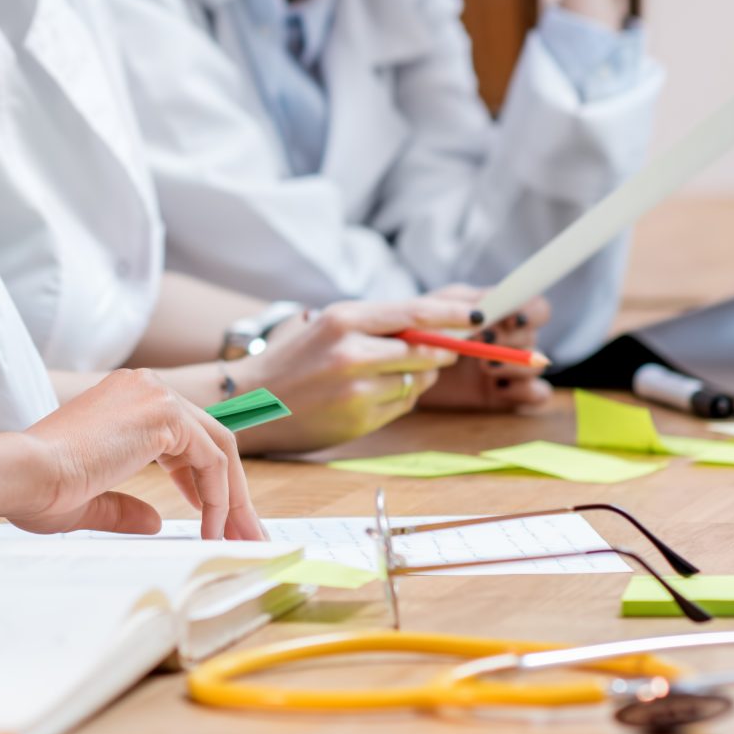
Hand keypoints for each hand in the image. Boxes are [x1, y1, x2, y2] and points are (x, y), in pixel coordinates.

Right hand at [11, 370, 265, 539]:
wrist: (24, 473)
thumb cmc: (40, 487)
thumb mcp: (92, 499)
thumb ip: (125, 507)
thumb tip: (155, 521)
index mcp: (122, 399)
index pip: (182, 436)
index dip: (202, 481)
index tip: (214, 519)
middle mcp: (142, 387)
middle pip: (209, 438)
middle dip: (231, 491)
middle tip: (246, 533)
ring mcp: (154, 395)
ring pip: (218, 447)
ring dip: (233, 497)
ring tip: (242, 538)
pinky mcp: (164, 414)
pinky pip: (211, 460)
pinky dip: (219, 498)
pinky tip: (213, 529)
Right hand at [235, 295, 476, 450]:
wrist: (250, 402)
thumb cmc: (294, 360)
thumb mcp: (330, 328)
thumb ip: (379, 325)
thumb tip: (439, 329)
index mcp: (343, 320)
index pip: (416, 314)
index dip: (455, 316)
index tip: (482, 315)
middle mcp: (351, 353)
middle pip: (426, 350)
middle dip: (443, 351)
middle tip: (447, 350)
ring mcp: (356, 390)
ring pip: (418, 381)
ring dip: (419, 377)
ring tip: (387, 375)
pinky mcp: (360, 419)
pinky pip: (403, 406)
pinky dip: (400, 399)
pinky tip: (372, 395)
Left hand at [421, 294, 554, 409]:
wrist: (400, 372)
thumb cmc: (416, 334)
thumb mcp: (432, 309)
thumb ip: (460, 302)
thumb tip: (488, 307)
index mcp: (496, 315)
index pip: (535, 308)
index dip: (531, 312)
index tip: (511, 319)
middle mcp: (508, 341)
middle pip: (534, 336)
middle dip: (512, 339)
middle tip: (484, 342)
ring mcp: (508, 369)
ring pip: (537, 365)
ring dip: (516, 364)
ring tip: (484, 366)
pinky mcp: (505, 395)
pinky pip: (537, 394)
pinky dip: (526, 391)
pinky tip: (499, 389)